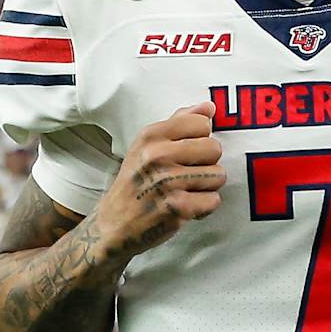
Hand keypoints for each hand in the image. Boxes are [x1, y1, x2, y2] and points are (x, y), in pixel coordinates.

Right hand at [89, 103, 224, 259]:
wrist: (112, 225)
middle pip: (215, 148)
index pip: (202, 123)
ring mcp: (167, 182)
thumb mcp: (146, 146)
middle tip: (187, 175)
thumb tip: (210, 107)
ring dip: (206, 187)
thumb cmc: (135, 183)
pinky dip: (203, 207)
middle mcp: (157, 155)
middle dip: (207, 164)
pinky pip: (214, 200)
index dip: (200, 139)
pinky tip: (186, 207)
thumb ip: (179, 123)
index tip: (186, 153)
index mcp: (151, 136)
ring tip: (186, 191)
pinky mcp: (177, 208)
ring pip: (218, 175)